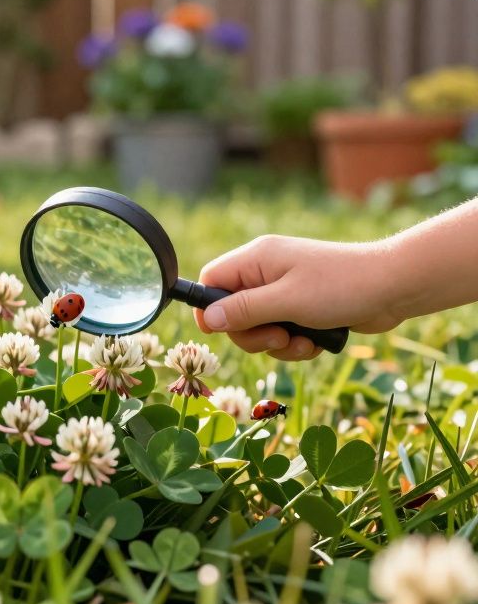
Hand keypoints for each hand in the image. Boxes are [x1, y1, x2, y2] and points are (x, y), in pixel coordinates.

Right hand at [192, 235, 403, 360]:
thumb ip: (243, 310)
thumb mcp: (286, 301)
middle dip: (253, 335)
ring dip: (277, 344)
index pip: (210, 281)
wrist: (396, 286)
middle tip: (278, 338)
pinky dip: (294, 344)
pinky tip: (315, 343)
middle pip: (231, 312)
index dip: (209, 308)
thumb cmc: (342, 286)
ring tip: (303, 342)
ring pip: (257, 328)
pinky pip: (280, 333)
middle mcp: (265, 273)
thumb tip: (208, 319)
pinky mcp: (302, 307)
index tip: (222, 331)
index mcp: (256, 259)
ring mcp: (284, 290)